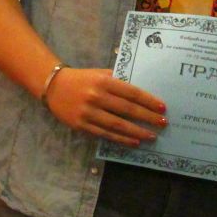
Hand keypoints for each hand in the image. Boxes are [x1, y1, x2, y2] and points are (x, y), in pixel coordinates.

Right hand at [43, 68, 166, 145]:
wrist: (53, 87)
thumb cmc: (82, 79)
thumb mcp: (100, 74)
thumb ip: (118, 80)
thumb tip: (142, 92)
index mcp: (104, 81)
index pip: (132, 92)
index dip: (148, 101)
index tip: (162, 107)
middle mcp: (97, 97)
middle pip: (128, 109)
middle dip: (147, 118)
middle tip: (163, 123)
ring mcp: (88, 113)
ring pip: (118, 125)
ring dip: (137, 132)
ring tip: (152, 136)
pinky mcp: (82, 125)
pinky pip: (105, 134)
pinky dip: (121, 139)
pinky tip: (134, 142)